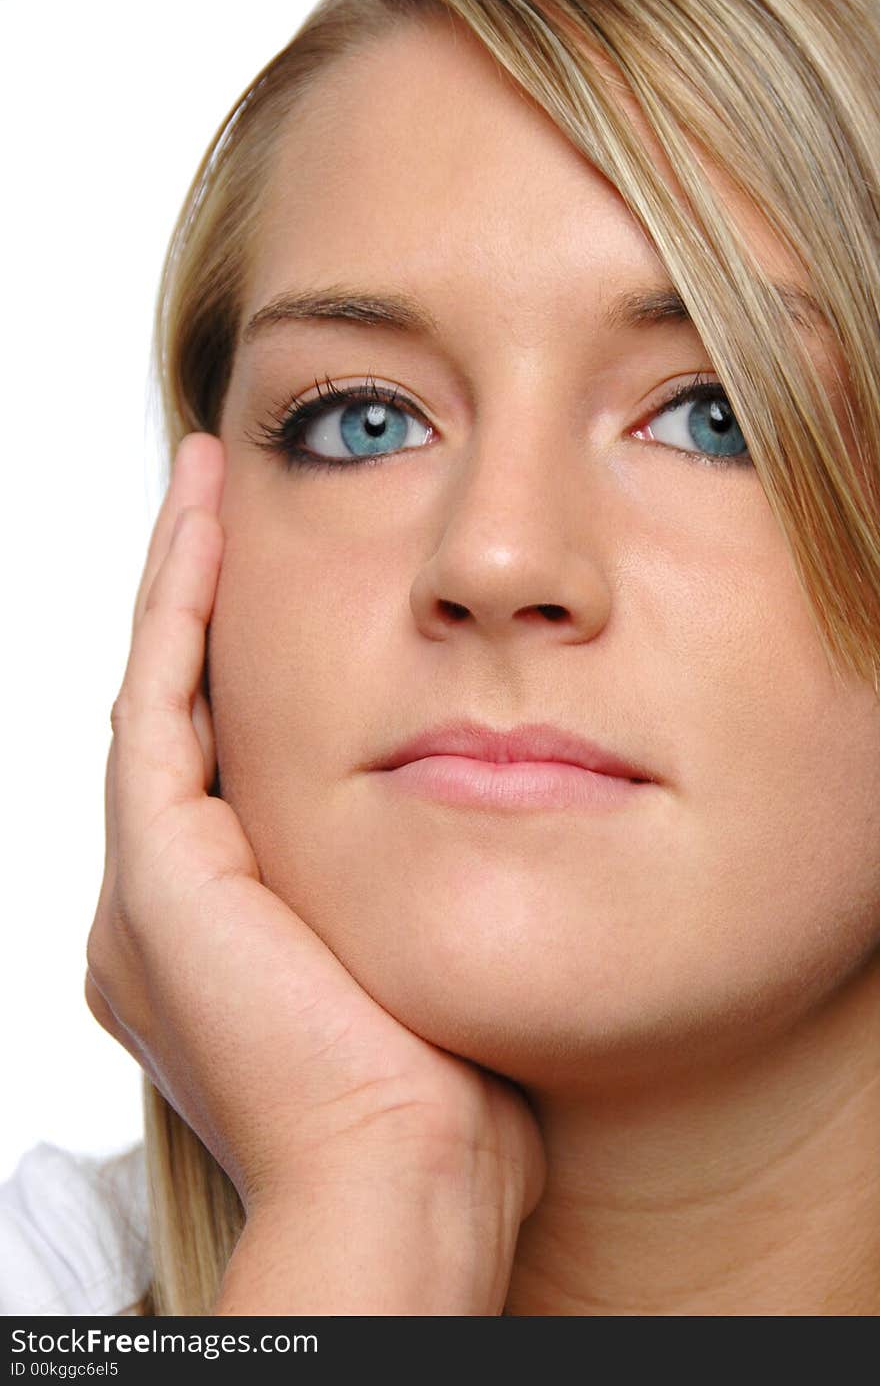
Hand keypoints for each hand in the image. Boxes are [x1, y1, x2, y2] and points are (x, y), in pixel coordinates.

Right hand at [86, 432, 544, 1312]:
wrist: (407, 1179)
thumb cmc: (442, 1093)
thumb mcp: (422, 954)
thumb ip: (410, 882)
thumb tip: (475, 819)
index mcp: (215, 937)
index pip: (223, 762)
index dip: (240, 660)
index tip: (284, 568)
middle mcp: (159, 909)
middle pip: (180, 717)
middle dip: (200, 603)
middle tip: (221, 497)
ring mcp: (146, 890)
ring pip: (158, 693)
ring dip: (181, 582)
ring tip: (204, 480)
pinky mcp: (154, 871)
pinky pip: (159, 699)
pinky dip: (177, 606)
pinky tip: (204, 522)